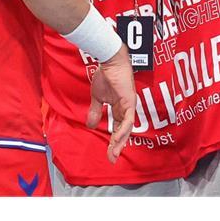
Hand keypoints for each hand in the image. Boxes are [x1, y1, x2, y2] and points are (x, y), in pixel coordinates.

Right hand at [86, 45, 135, 163]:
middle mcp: (126, 109)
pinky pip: (128, 120)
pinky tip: (117, 139)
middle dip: (117, 146)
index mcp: (119, 108)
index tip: (108, 154)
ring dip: (120, 141)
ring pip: (127, 129)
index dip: (113, 141)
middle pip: (123, 132)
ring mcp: (129, 106)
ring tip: (113, 152)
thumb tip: (89, 125)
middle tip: (111, 159)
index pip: (117, 128)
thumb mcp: (97, 98)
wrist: (109, 62)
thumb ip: (95, 112)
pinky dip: (122, 130)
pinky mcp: (130, 102)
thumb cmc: (104, 76)